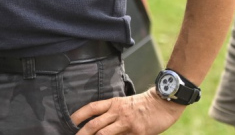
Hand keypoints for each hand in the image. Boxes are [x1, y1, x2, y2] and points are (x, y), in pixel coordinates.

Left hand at [70, 88, 184, 134]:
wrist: (165, 102)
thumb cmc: (146, 104)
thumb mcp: (126, 103)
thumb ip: (114, 114)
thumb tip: (101, 126)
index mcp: (114, 103)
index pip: (92, 108)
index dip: (78, 115)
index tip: (69, 122)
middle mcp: (118, 112)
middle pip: (94, 124)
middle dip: (82, 134)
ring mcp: (127, 123)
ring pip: (105, 134)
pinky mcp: (137, 133)